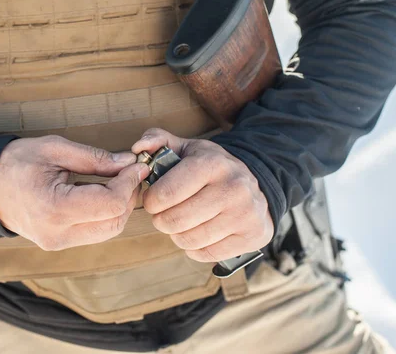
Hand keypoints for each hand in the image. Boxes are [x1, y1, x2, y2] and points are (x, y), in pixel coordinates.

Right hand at [0, 136, 149, 250]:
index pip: (110, 204)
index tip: (136, 165)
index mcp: (54, 208)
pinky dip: (108, 214)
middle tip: (130, 172)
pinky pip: (96, 232)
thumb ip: (95, 158)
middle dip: (129, 195)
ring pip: (109, 230)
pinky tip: (106, 193)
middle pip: (115, 222)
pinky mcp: (61, 244)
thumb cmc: (17, 162)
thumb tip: (129, 163)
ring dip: (121, 206)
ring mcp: (59, 243)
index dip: (129, 184)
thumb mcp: (55, 149)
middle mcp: (58, 233)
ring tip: (119, 181)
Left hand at [132, 129, 272, 262]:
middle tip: (164, 215)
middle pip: (175, 220)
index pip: (165, 194)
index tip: (153, 200)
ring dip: (177, 235)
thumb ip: (157, 140)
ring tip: (182, 223)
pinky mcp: (252, 236)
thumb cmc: (212, 168)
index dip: (151, 201)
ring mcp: (245, 213)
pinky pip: (207, 254)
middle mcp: (232, 187)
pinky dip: (195, 248)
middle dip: (161, 221)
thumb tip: (137, 148)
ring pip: (189, 240)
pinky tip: (199, 234)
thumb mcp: (187, 148)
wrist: (258, 186)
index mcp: (212, 163)